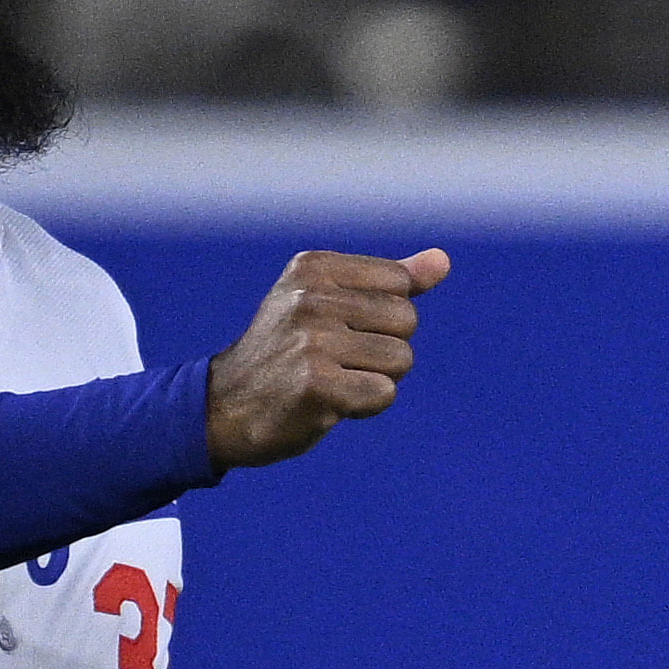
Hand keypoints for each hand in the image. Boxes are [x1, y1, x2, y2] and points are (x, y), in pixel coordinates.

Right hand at [207, 245, 451, 466]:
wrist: (224, 407)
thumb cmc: (287, 353)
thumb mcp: (328, 302)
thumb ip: (389, 282)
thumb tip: (443, 261)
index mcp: (314, 267)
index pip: (400, 284)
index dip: (384, 317)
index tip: (340, 329)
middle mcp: (311, 297)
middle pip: (407, 321)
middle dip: (384, 349)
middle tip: (335, 361)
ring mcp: (313, 340)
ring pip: (402, 359)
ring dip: (376, 379)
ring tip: (332, 380)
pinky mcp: (317, 385)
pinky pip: (384, 393)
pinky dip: (365, 406)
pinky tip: (329, 403)